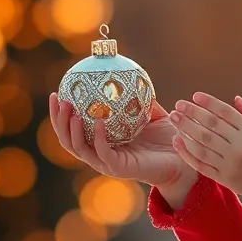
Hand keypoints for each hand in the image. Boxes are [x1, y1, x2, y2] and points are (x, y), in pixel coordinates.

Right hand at [48, 92, 189, 187]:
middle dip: (58, 121)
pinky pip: (103, 153)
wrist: (184, 162)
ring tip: (71, 111)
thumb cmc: (168, 139)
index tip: (57, 93)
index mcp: (102, 142)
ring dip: (72, 129)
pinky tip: (98, 121)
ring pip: (80, 148)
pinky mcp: (119, 169)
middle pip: (68, 140)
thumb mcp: (152, 113)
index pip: (73, 130)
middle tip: (58, 99)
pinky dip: (98, 137)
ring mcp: (107, 163)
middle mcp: (100, 154)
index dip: (60, 115)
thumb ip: (140, 97)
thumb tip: (131, 71)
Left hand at [169, 92, 241, 201]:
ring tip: (173, 119)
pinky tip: (176, 141)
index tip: (194, 96)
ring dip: (185, 130)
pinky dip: (187, 153)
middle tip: (178, 105)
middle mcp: (239, 146)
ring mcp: (229, 163)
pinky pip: (201, 164)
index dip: (208, 102)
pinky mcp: (223, 178)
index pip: (225, 113)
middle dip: (192, 113)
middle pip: (210, 126)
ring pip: (202, 144)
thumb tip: (234, 99)